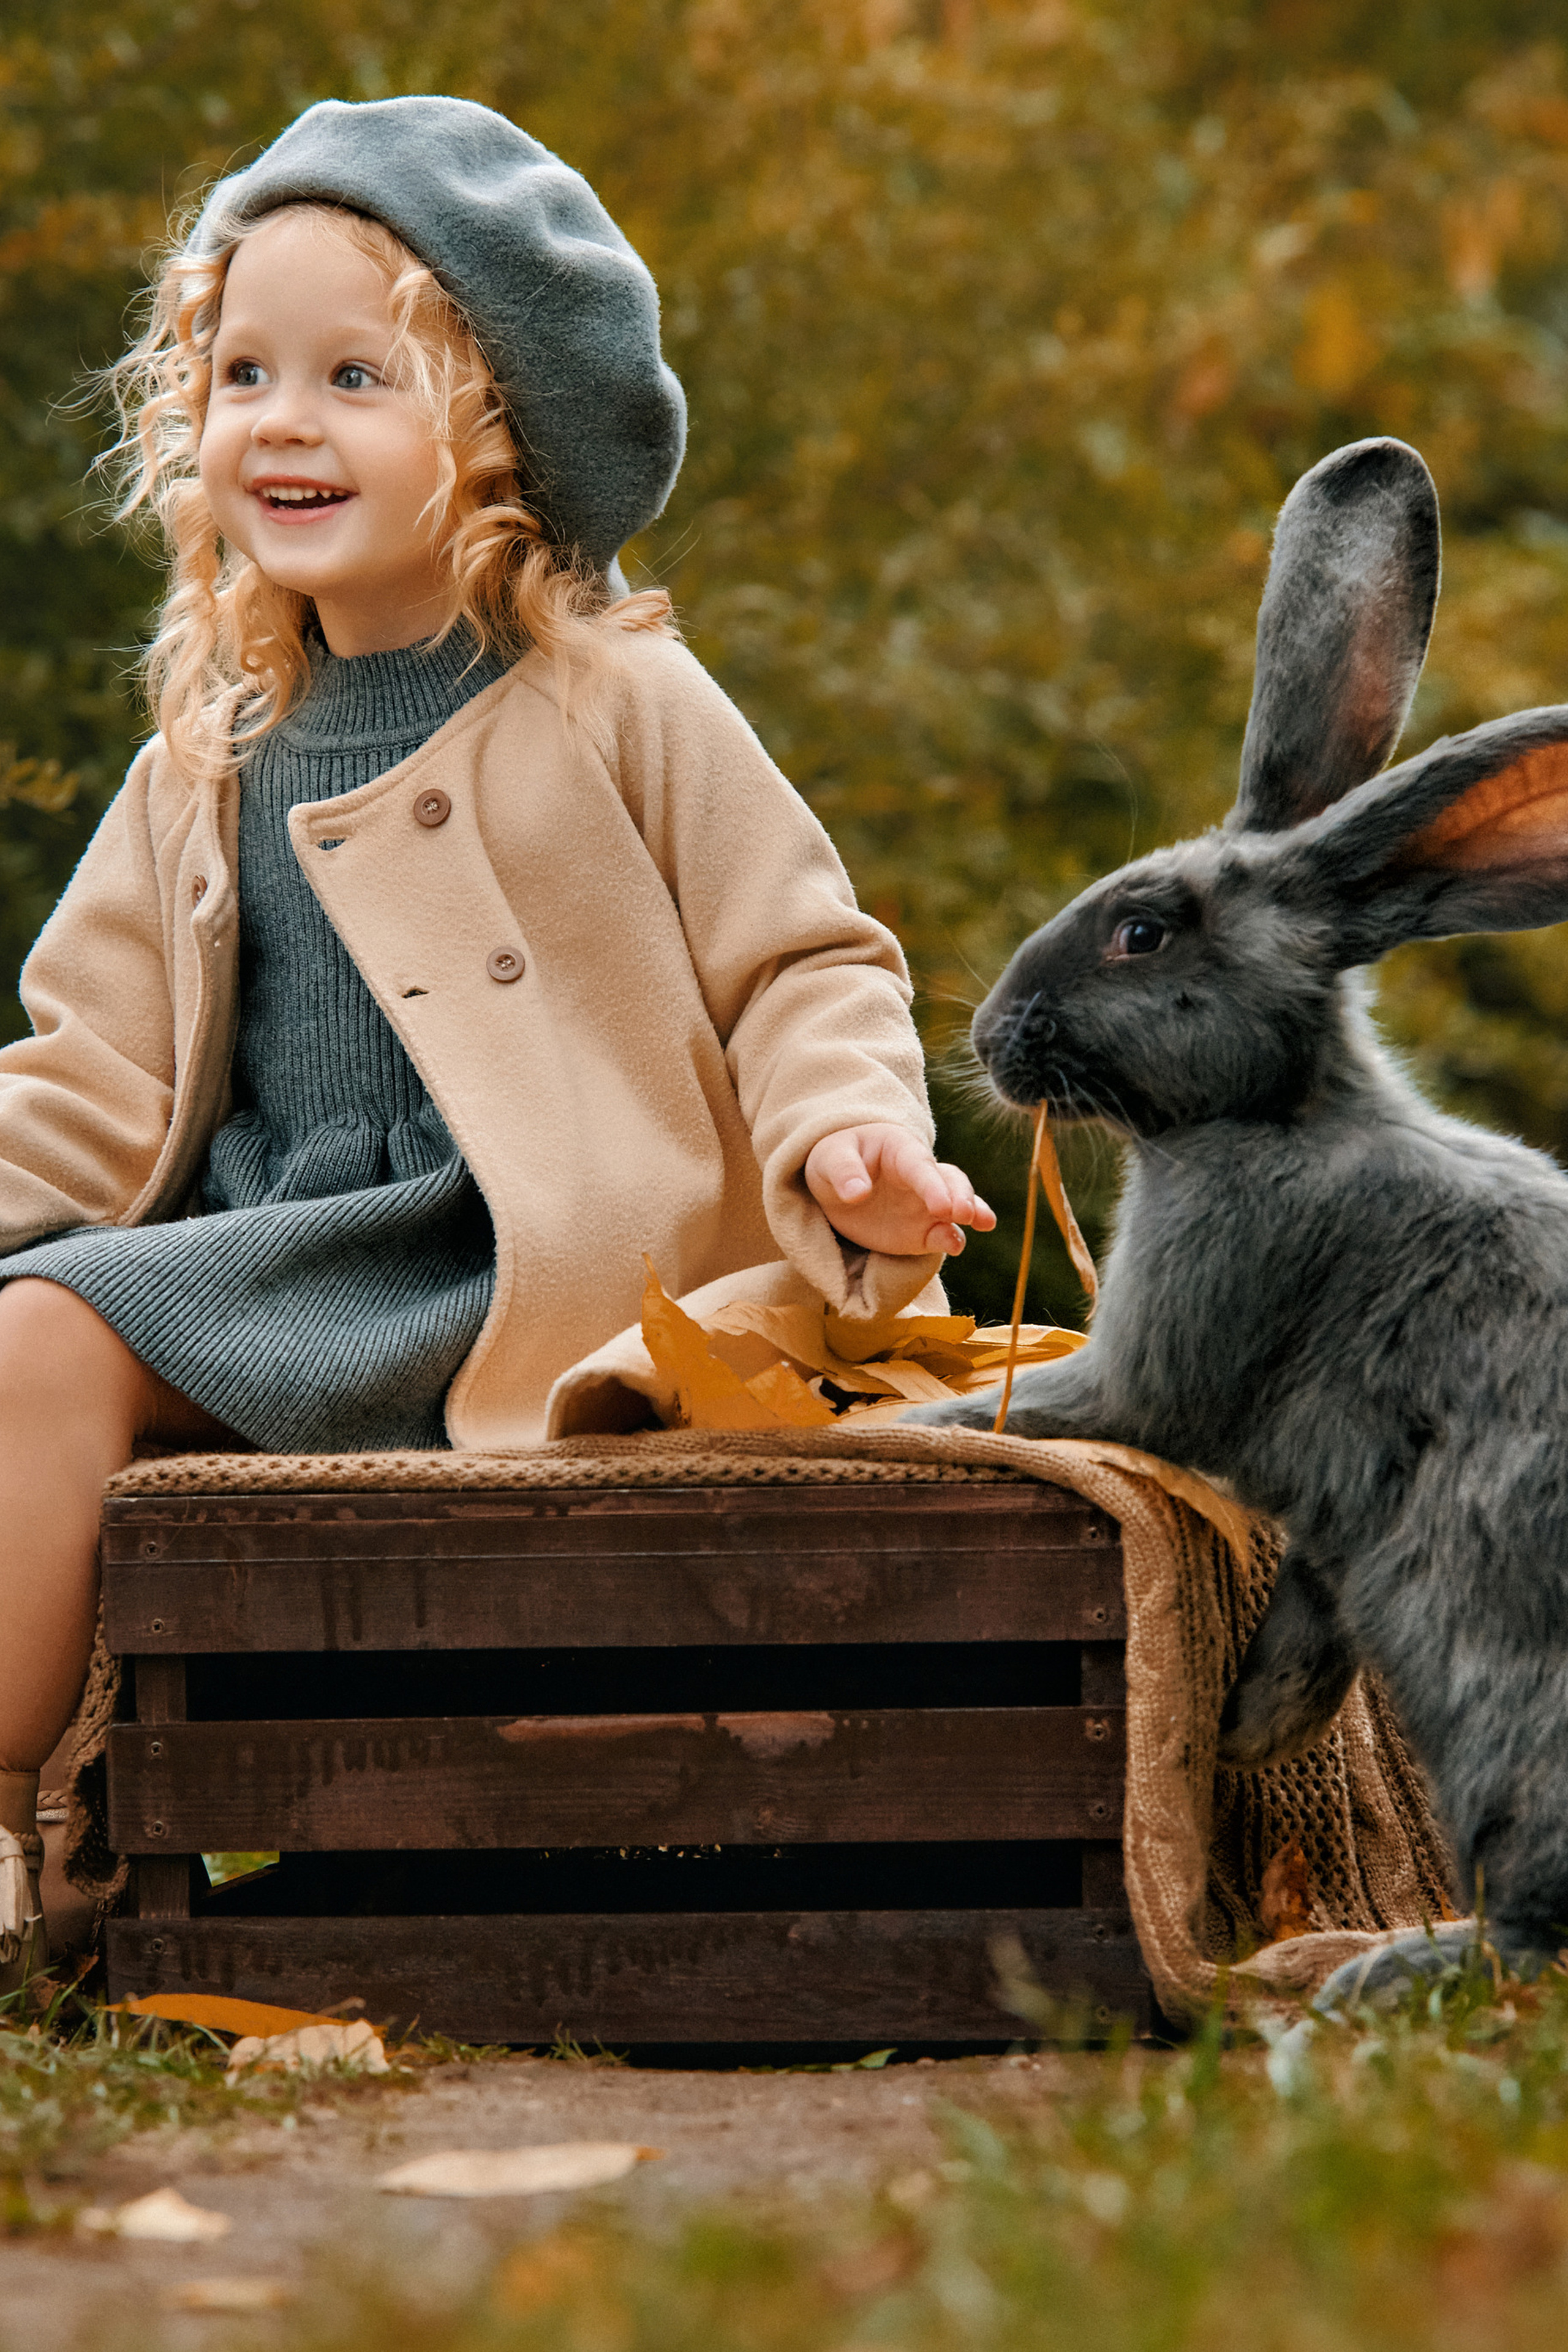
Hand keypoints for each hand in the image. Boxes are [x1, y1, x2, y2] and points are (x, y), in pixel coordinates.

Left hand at [804, 1123, 996, 1257]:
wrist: (833, 1184)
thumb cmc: (834, 1159)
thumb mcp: (830, 1157)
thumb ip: (843, 1171)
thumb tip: (857, 1193)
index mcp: (899, 1150)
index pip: (920, 1166)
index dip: (932, 1185)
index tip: (942, 1206)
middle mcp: (920, 1176)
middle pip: (949, 1181)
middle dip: (961, 1196)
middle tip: (965, 1214)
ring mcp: (924, 1204)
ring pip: (957, 1204)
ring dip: (972, 1212)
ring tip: (984, 1223)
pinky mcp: (921, 1230)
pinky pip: (940, 1234)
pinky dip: (950, 1239)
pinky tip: (954, 1245)